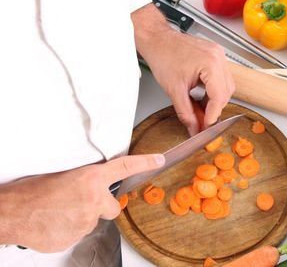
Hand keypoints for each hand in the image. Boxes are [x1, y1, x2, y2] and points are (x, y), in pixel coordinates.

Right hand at [0, 154, 164, 251]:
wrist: (13, 212)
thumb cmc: (32, 192)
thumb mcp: (65, 176)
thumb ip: (88, 181)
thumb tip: (98, 184)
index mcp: (91, 179)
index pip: (125, 166)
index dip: (145, 162)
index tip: (158, 160)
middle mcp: (93, 200)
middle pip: (112, 207)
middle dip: (102, 206)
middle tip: (79, 202)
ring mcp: (86, 221)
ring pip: (93, 221)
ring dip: (82, 218)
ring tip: (60, 211)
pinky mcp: (76, 238)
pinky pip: (79, 233)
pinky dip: (70, 229)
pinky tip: (56, 222)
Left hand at [133, 3, 234, 135]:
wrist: (157, 40)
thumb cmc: (163, 56)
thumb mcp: (174, 90)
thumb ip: (186, 113)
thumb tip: (195, 128)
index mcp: (210, 63)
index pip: (219, 97)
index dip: (213, 115)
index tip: (207, 126)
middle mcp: (218, 57)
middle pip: (226, 92)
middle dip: (215, 108)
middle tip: (203, 120)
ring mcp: (219, 55)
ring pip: (226, 86)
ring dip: (215, 99)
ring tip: (200, 107)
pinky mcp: (216, 55)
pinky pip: (221, 77)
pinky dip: (214, 89)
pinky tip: (202, 95)